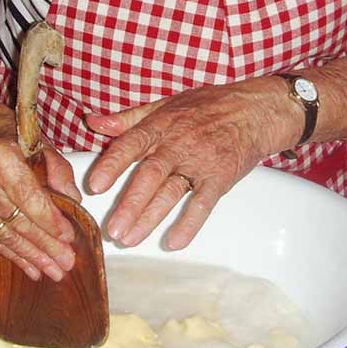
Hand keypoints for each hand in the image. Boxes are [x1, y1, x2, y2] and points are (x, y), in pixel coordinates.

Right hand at [0, 100, 81, 280]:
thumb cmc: (1, 130)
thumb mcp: (37, 141)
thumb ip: (58, 171)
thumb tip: (74, 203)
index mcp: (1, 156)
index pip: (30, 198)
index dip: (50, 221)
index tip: (68, 237)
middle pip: (18, 221)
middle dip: (45, 245)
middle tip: (66, 262)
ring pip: (4, 234)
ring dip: (31, 255)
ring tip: (52, 270)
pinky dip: (10, 253)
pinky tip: (29, 266)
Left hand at [86, 80, 293, 249]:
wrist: (253, 110)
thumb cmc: (205, 107)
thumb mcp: (163, 106)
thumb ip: (126, 119)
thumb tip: (92, 122)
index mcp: (159, 127)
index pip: (130, 145)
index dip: (111, 165)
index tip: (95, 186)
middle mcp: (177, 145)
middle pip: (149, 176)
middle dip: (129, 204)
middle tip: (112, 229)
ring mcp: (199, 162)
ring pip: (171, 193)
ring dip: (150, 218)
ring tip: (130, 239)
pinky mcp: (220, 177)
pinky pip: (203, 203)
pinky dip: (189, 223)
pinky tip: (174, 241)